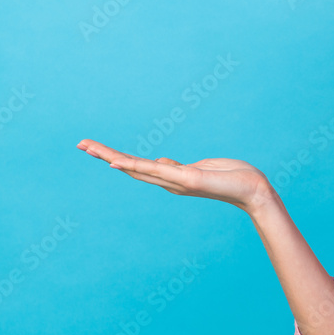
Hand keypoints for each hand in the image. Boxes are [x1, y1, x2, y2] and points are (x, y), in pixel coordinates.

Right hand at [76, 139, 272, 213]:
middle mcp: (169, 182)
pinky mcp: (185, 178)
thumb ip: (177, 167)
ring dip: (110, 156)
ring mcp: (175, 181)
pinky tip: (115, 162)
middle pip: (129, 167)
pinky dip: (133, 166)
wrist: (253, 190)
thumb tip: (160, 161)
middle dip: (104, 155)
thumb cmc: (231, 178)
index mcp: (171, 177)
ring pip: (136, 167)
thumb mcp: (199, 169)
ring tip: (88, 147)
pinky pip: (154, 170)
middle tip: (80, 144)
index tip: (97, 149)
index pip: (138, 166)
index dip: (116, 158)